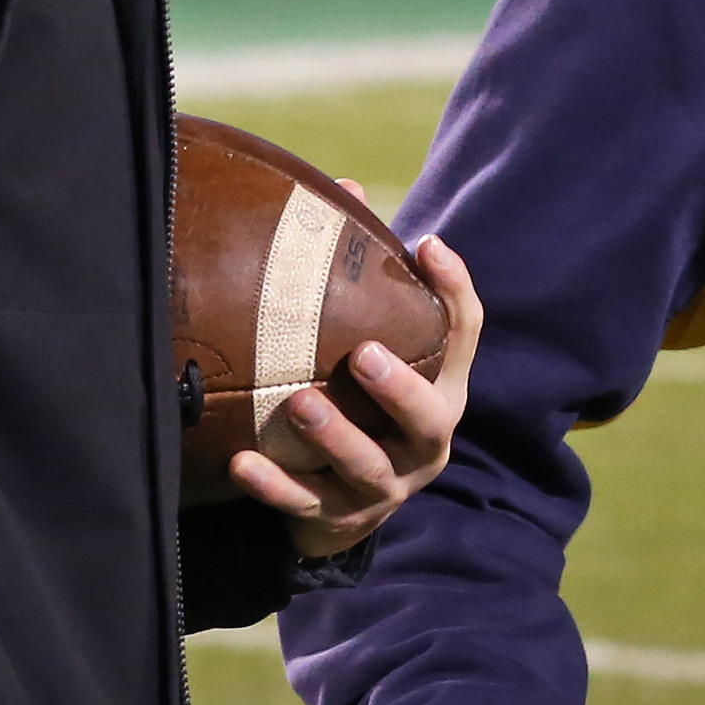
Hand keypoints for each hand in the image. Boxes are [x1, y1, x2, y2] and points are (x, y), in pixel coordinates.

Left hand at [229, 223, 481, 558]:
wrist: (345, 507)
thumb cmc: (364, 404)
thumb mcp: (377, 347)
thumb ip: (369, 281)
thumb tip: (343, 185)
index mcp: (441, 391)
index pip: (462, 338)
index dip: (455, 292)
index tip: (428, 245)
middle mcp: (423, 443)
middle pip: (427, 419)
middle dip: (398, 390)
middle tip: (364, 355)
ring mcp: (383, 487)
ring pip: (366, 468)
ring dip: (335, 435)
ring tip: (299, 402)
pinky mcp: (337, 520)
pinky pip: (305, 504)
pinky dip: (274, 485)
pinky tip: (241, 461)